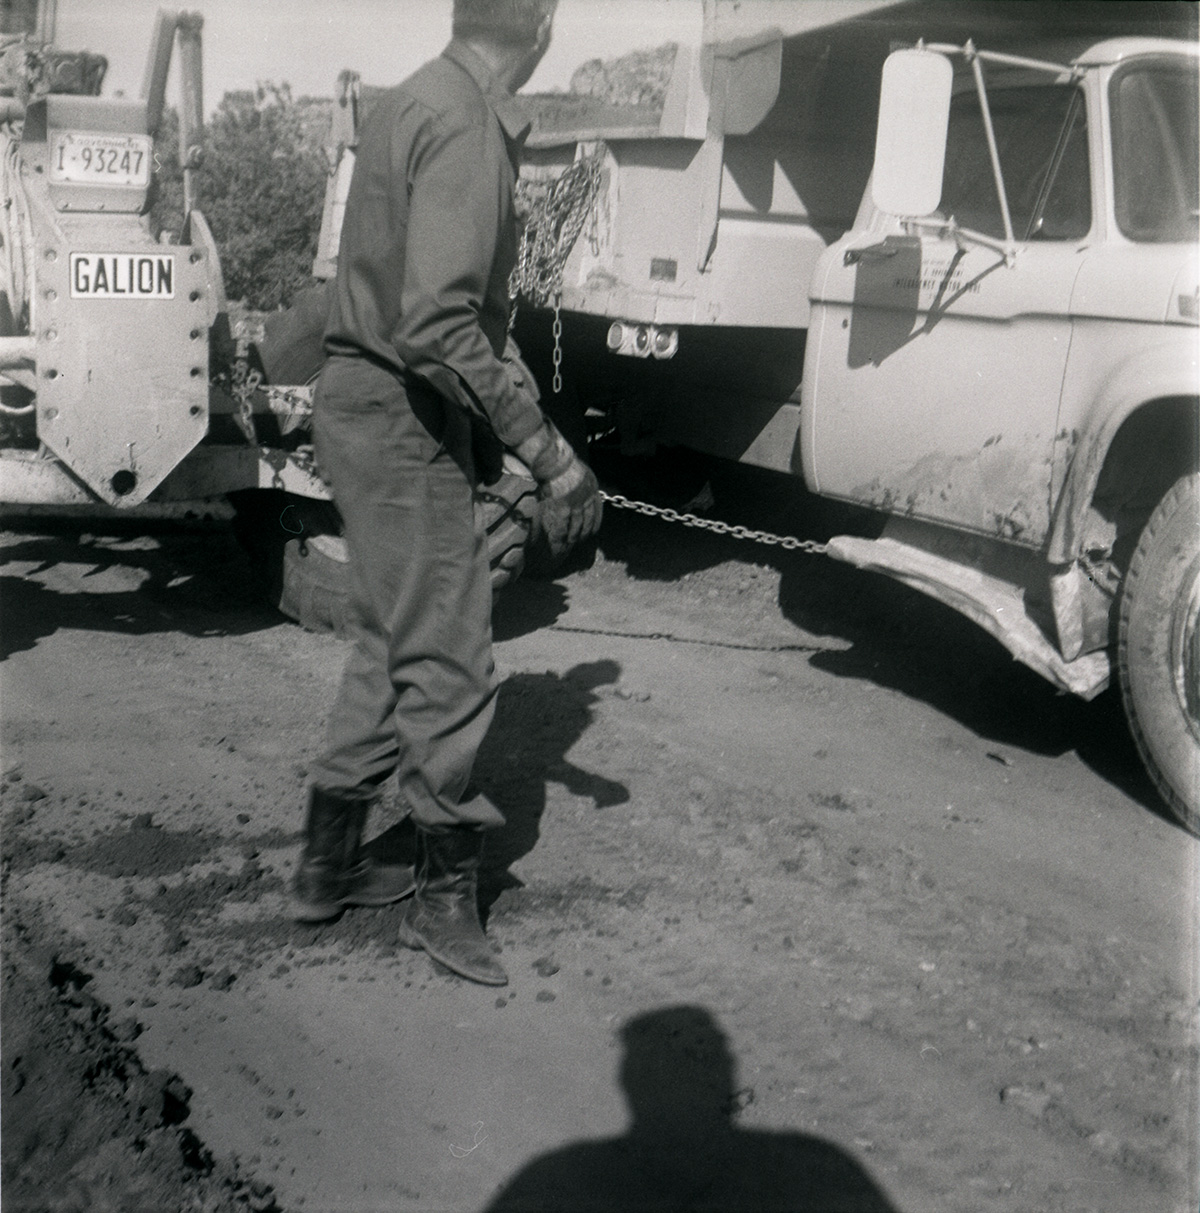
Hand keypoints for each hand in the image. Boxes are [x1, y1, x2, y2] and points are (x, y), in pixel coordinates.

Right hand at [513, 419, 602, 558]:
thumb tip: (579, 489)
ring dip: (573, 538)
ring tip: (568, 545)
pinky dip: (561, 538)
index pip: (597, 512)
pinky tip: (559, 545)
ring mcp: (576, 505)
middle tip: (579, 541)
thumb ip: (581, 482)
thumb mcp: (580, 470)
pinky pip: (562, 528)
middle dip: (584, 534)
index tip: (591, 532)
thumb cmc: (561, 461)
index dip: (594, 524)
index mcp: (592, 488)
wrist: (553, 460)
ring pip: (576, 528)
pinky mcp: (563, 509)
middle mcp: (587, 498)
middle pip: (588, 522)